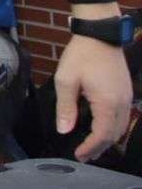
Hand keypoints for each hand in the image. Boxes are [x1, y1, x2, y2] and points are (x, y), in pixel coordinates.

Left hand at [54, 28, 132, 160]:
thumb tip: (64, 129)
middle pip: (114, 135)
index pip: (102, 136)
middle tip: (84, 155)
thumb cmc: (82, 55)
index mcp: (107, 103)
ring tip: (92, 147)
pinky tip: (102, 129)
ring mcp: (126, 97)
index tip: (78, 154)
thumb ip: (65, 107)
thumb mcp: (66, 80)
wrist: (99, 35)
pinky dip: (113, 128)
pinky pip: (123, 117)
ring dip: (107, 140)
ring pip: (121, 128)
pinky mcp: (125, 92)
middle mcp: (121, 103)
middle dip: (99, 148)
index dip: (90, 148)